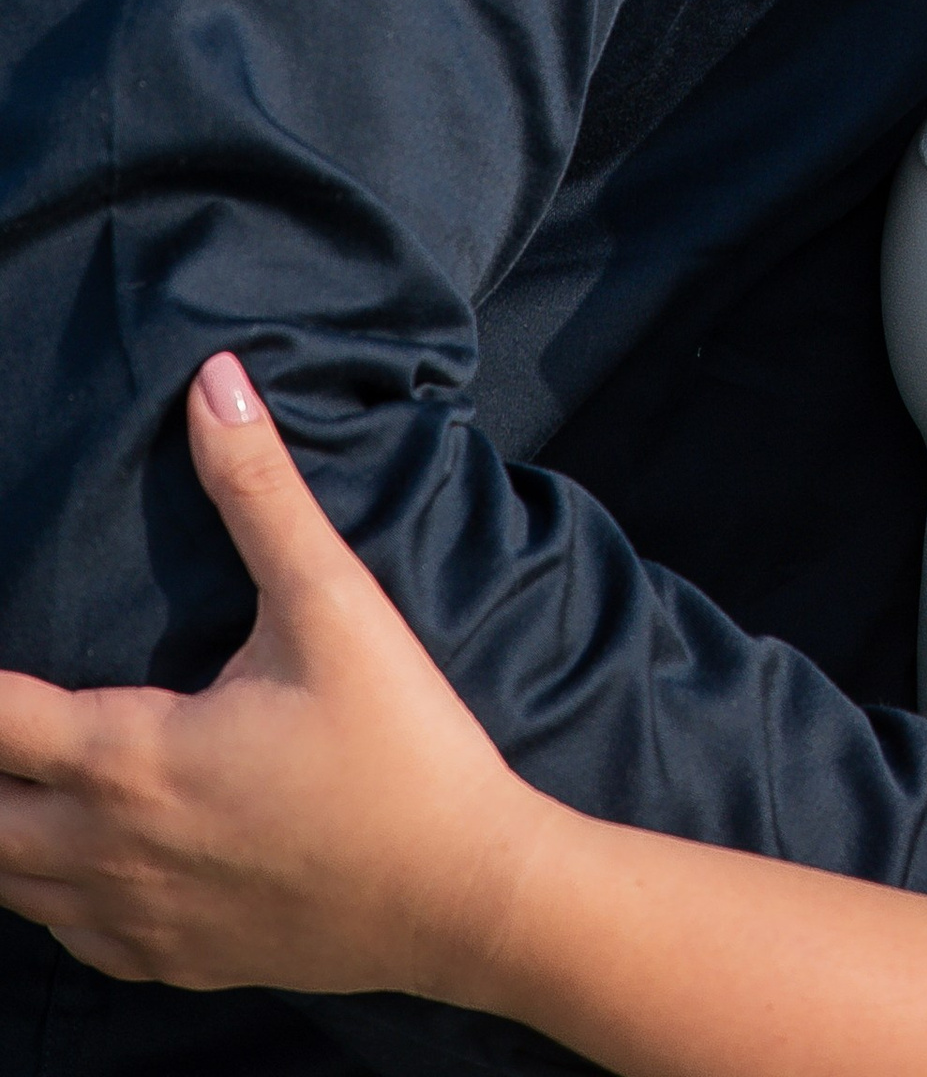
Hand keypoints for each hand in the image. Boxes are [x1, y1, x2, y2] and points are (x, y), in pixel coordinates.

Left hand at [0, 353, 537, 1003]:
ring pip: (11, 884)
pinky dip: (45, 893)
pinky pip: (67, 937)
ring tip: (17, 773)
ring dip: (1, 825)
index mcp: (132, 759)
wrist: (463, 896)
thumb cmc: (400, 746)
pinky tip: (72, 859)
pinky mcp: (175, 960)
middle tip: (1, 718)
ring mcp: (138, 919)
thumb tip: (214, 382)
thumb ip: (260, 491)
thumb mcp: (333, 602)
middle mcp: (110, 850)